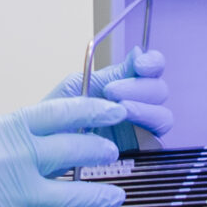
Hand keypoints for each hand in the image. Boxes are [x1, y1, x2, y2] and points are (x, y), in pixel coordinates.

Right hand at [0, 99, 129, 206]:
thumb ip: (19, 137)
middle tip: (114, 155)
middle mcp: (9, 158)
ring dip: (100, 198)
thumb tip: (63, 134)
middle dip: (101, 153)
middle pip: (73, 151)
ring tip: (114, 198)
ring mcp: (9, 195)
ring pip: (72, 196)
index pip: (60, 113)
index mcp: (3, 129)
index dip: (94, 111)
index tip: (116, 112)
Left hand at [44, 46, 171, 141]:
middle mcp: (137, 104)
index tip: (140, 65)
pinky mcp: (140, 153)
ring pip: (164, 117)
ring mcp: (141, 130)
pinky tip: (125, 135)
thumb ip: (106, 73)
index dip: (153, 62)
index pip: (151, 67)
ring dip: (145, 110)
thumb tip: (136, 53)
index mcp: (123, 83)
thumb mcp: (74, 89)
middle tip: (111, 91)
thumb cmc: (56, 118)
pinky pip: (157, 144)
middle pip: (160, 90)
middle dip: (140, 87)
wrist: (42, 149)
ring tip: (120, 111)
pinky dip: (146, 136)